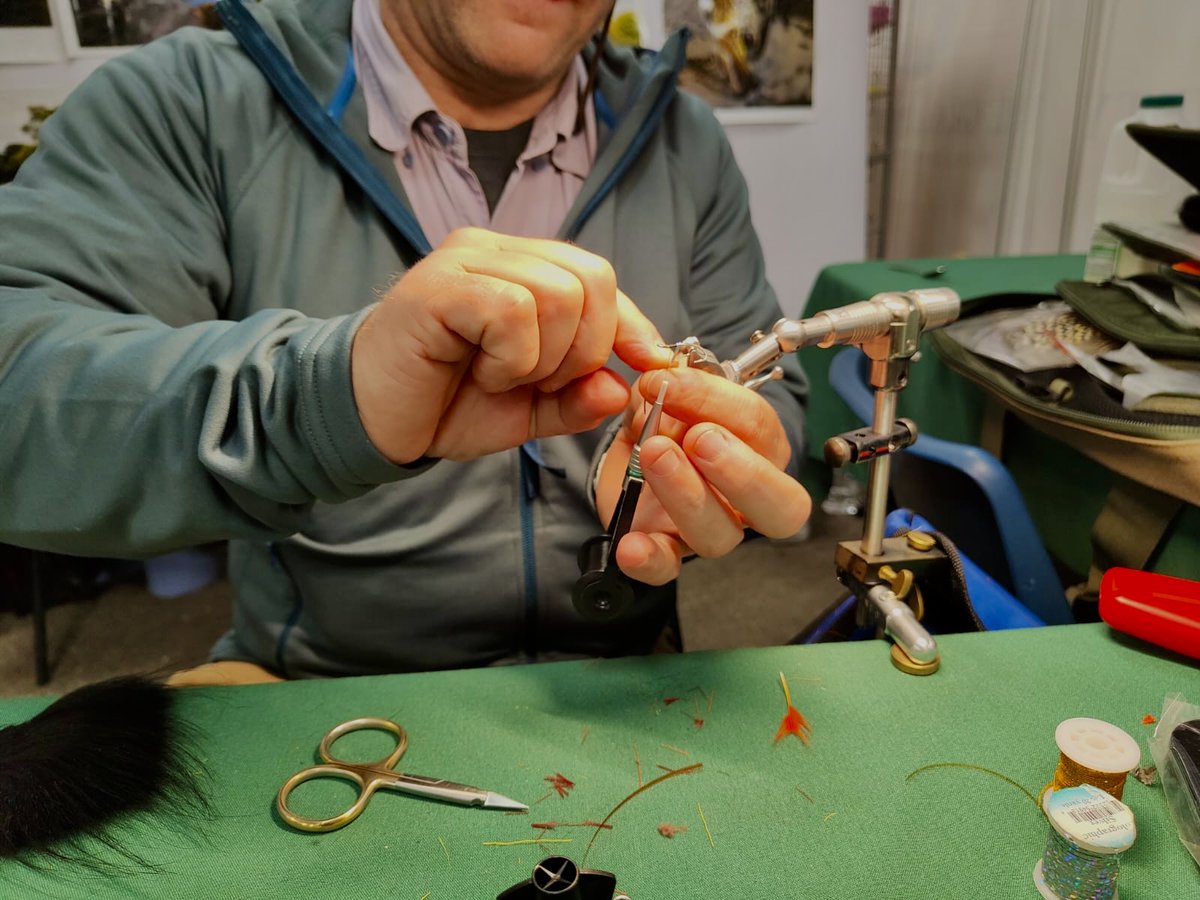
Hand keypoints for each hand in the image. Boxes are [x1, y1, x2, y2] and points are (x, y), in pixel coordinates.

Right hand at [351, 228, 671, 462]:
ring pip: (558, 293)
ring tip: (501, 376)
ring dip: (544, 358)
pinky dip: (512, 357)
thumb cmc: (444, 403)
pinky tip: (481, 371)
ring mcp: (466, 259)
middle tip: (539, 381)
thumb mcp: (528, 409)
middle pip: (591, 278)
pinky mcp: (439, 284)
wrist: (370, 419)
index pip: (599, 277)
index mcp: (521, 267)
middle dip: (585, 348)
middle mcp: (496, 250)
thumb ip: (577, 397)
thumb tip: (625, 385)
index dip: (630, 326)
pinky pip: (513, 310)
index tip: (645, 368)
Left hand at [596, 366, 810, 584]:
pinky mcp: (668, 548)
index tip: (668, 381)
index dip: (716, 400)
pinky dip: (650, 560)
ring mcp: (711, 526)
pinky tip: (632, 544)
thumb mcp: (665, 383)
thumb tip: (653, 357)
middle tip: (698, 439)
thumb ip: (664, 366)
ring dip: (688, 495)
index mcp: (759, 445)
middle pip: (780, 504)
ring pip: (721, 534)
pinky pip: (667, 568)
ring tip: (654, 457)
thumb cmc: (666, 416)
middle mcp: (747, 496)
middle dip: (742, 470)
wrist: (630, 451)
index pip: (759, 425)